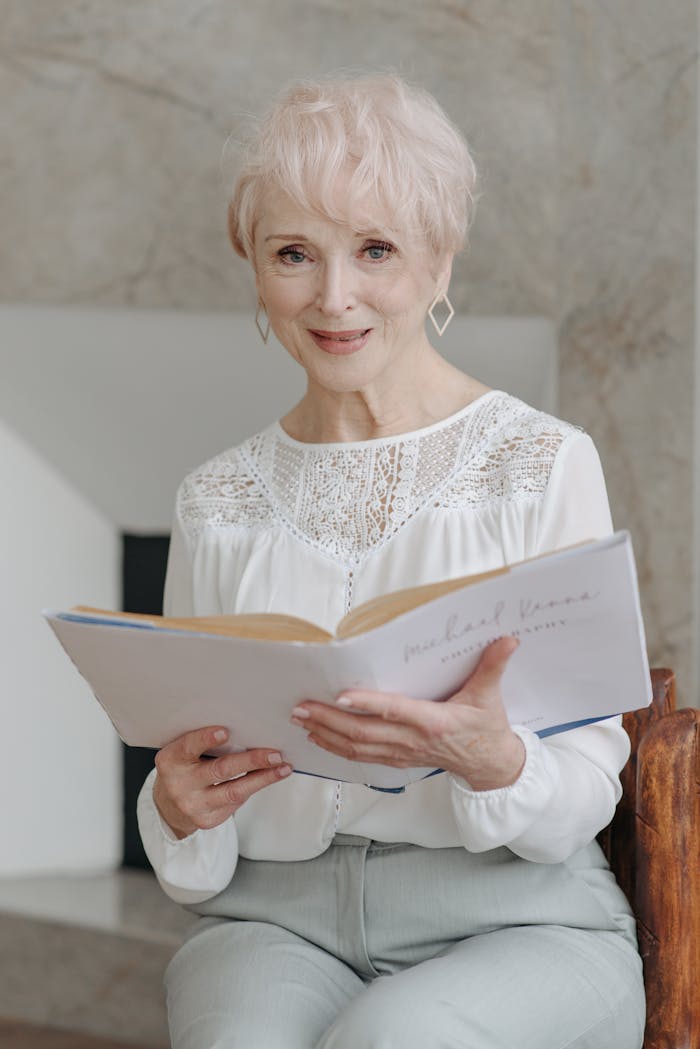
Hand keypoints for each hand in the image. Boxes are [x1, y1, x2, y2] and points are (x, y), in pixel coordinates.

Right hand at [153, 726, 291, 838]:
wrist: (170, 804)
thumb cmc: (185, 767)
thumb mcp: (184, 752)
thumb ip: (204, 742)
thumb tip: (247, 728)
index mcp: (170, 761)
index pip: (188, 747)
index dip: (205, 739)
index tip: (226, 731)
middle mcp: (179, 785)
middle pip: (220, 770)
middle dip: (251, 761)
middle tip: (275, 754)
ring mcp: (192, 805)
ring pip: (234, 791)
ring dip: (263, 778)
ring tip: (283, 768)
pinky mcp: (206, 821)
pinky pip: (235, 803)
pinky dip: (254, 788)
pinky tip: (269, 778)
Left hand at [291, 637, 524, 790]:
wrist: (490, 766)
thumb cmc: (487, 728)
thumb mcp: (491, 696)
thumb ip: (494, 666)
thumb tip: (508, 639)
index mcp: (434, 722)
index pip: (395, 712)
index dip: (367, 705)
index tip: (341, 696)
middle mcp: (413, 741)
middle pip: (363, 733)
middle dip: (328, 720)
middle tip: (300, 707)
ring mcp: (402, 754)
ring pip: (356, 747)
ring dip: (325, 734)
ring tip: (300, 719)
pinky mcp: (396, 761)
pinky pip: (360, 757)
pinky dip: (335, 748)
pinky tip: (317, 737)